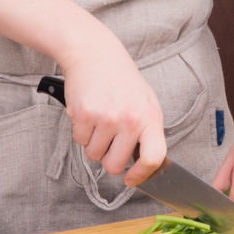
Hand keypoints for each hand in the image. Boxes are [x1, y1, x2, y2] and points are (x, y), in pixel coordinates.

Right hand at [56, 32, 164, 185]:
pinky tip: (89, 113)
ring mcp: (107, 117)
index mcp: (151, 117)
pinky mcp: (85, 114)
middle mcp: (131, 119)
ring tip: (100, 120)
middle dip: (109, 159)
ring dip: (94, 144)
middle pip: (115, 165)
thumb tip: (145, 165)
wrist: (96, 54)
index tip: (132, 179)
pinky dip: (82, 132)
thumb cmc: (122, 81)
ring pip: (94, 155)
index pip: (154, 158)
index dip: (142, 175)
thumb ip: (146, 132)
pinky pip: (80, 141)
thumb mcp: (146, 103)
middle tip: (110, 142)